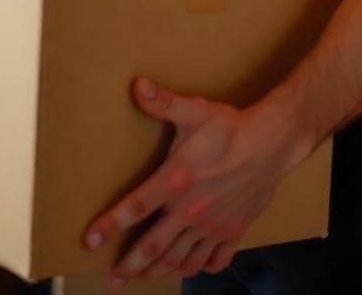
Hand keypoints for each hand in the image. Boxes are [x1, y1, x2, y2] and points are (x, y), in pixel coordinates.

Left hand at [84, 77, 294, 285]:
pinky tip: (189, 267)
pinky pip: (213, 261)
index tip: (89, 241)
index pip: (135, 207)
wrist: (272, 144)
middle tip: (113, 280)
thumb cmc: (229, 128)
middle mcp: (191, 211)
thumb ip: (163, 102)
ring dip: (160, 270)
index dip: (110, 225)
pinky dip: (198, 268)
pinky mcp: (233, 232)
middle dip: (132, 265)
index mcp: (175, 182)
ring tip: (143, 276)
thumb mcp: (194, 111)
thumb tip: (137, 85)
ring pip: (181, 259)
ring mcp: (213, 226)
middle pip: (154, 247)